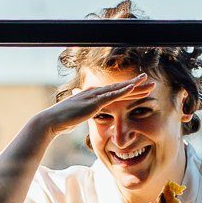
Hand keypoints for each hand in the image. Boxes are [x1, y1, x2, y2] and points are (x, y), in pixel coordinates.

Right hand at [36, 73, 153, 137]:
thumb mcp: (77, 116)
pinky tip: (132, 87)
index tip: (141, 89)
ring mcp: (94, 96)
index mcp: (92, 96)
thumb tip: (82, 116)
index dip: (128, 91)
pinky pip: (111, 96)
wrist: (51, 122)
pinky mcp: (93, 103)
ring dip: (134, 85)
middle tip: (150, 82)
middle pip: (119, 88)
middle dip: (136, 85)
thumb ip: (82, 114)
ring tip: (147, 81)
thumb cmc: (62, 121)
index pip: (114, 92)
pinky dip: (122, 91)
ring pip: (118, 89)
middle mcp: (94, 93)